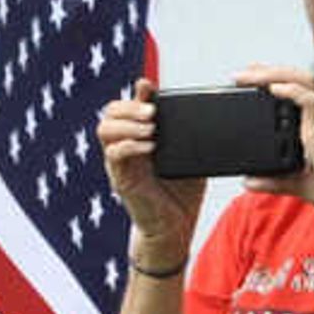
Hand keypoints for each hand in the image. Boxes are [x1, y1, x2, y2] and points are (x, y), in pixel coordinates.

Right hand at [94, 79, 203, 256]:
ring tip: (150, 129)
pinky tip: (149, 148)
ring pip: (105, 129)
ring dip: (127, 124)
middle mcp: (127, 145)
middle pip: (110, 111)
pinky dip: (130, 146)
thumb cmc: (183, 193)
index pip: (131, 106)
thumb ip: (192, 136)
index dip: (136, 93)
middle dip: (129, 105)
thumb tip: (208, 115)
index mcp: (141, 136)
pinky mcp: (120, 178)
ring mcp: (121, 162)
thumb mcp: (192, 157)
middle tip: (152, 112)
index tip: (148, 86)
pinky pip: (114, 154)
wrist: (176, 227)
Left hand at [234, 65, 313, 229]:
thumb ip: (275, 181)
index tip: (249, 81)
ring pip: (302, 82)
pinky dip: (291, 92)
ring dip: (274, 75)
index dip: (274, 80)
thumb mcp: (300, 184)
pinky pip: (310, 101)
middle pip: (297, 79)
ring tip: (250, 76)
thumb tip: (249, 181)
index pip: (296, 91)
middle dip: (268, 72)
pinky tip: (273, 89)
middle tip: (241, 74)